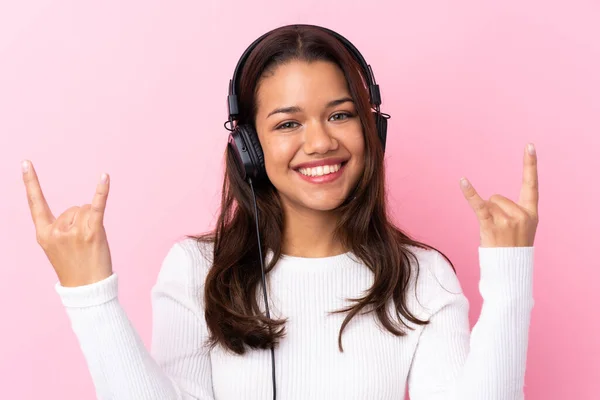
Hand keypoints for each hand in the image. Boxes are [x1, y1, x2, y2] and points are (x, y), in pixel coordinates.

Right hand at [22, 160, 112, 286]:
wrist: (87, 290)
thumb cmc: (76, 267)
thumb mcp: (58, 248)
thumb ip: (63, 226)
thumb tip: (83, 208)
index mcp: (44, 234)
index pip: (35, 203)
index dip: (31, 182)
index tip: (25, 163)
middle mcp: (56, 230)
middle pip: (75, 208)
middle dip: (83, 221)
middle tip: (84, 245)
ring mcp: (73, 231)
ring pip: (88, 209)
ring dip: (94, 222)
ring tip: (92, 244)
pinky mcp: (92, 232)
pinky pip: (98, 207)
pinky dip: (102, 191)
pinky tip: (105, 177)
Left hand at [460, 143, 538, 247]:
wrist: (510, 271)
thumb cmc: (512, 249)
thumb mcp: (522, 228)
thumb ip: (512, 211)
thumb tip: (487, 200)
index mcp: (531, 213)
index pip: (532, 184)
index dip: (530, 164)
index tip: (529, 145)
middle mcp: (521, 215)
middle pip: (497, 196)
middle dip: (494, 210)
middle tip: (500, 231)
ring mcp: (507, 221)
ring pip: (488, 202)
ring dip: (486, 216)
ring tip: (493, 234)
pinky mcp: (491, 225)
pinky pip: (478, 205)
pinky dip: (469, 193)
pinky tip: (462, 180)